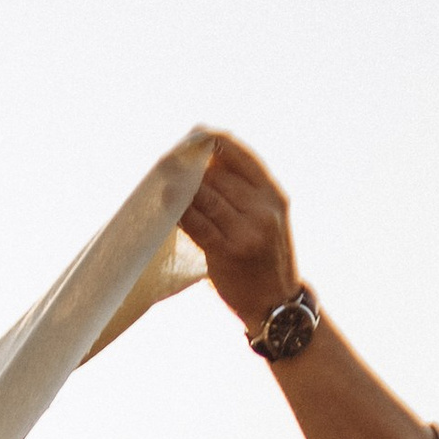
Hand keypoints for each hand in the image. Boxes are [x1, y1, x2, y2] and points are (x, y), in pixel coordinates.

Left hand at [180, 133, 302, 336]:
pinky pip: (197, 224)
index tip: (196, 135)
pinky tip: (166, 207)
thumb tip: (207, 162)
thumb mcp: (268, 219)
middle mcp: (263, 209)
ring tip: (163, 179)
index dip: (217, 143)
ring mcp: (246, 230)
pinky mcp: (228, 251)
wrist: (275, 304)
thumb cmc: (265, 259)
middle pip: (219, 175)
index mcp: (273, 196)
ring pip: (206, 197)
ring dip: (181, 187)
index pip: (243, 158)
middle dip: (192, 167)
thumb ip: (246, 193)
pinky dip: (179, 213)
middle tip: (169, 161)